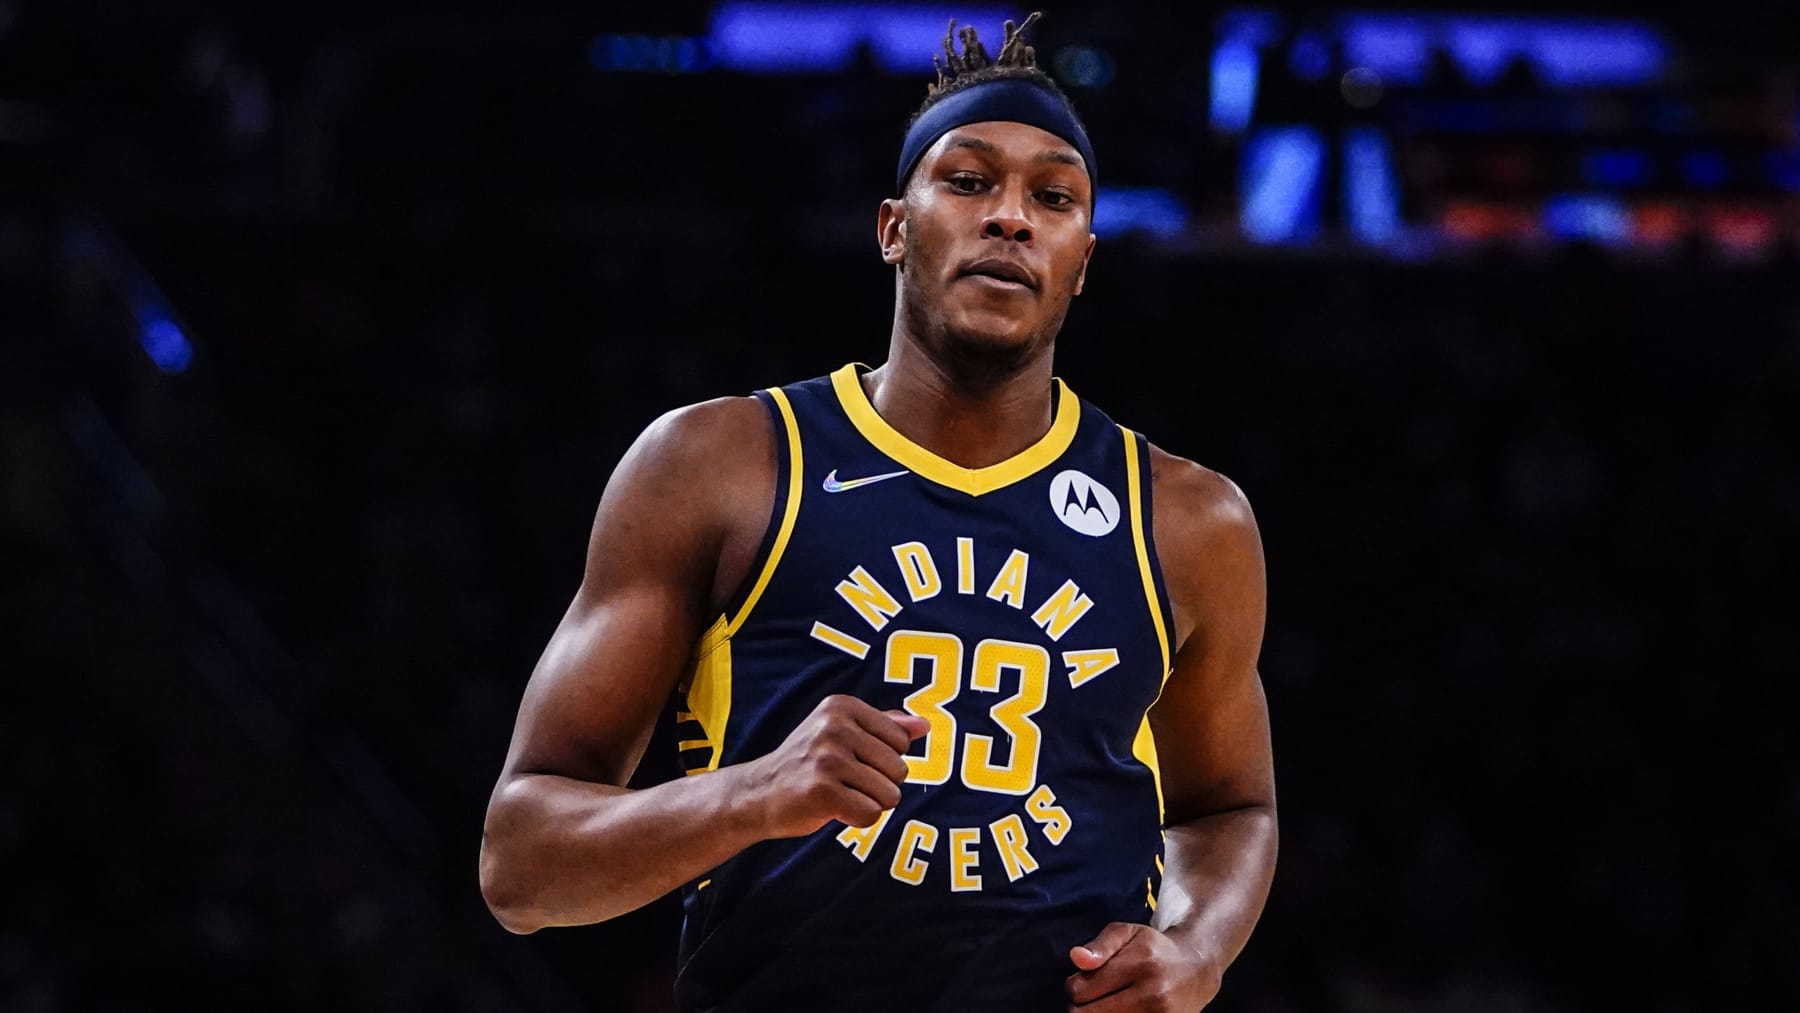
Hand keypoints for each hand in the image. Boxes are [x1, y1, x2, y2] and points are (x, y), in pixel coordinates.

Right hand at [741, 694, 927, 839]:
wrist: (758, 793)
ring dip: (868, 803)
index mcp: (842, 707)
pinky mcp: (822, 791)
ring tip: (838, 794)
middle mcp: (834, 727)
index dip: (883, 760)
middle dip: (878, 785)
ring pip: (889, 795)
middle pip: (899, 769)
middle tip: (843, 782)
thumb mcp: (842, 734)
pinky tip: (834, 810)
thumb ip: (884, 727)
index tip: (852, 761)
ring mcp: (827, 759)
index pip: (901, 741)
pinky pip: (871, 815)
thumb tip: (924, 725)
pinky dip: (857, 820)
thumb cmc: (808, 764)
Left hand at [1066, 922, 1220, 1010]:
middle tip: (1093, 997)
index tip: (1085, 981)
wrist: (1196, 968)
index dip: (1074, 986)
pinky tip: (1121, 1010)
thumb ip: (1100, 945)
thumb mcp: (1127, 933)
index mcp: (1139, 963)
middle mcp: (1153, 992)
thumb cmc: (1154, 949)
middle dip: (1082, 1006)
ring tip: (1107, 1004)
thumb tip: (1076, 958)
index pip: (1080, 989)